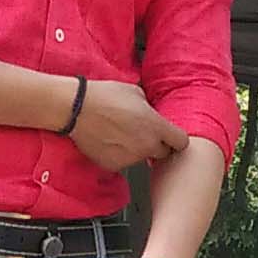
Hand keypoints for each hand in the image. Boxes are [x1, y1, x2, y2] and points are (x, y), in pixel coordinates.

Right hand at [69, 81, 187, 170]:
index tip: (170, 136)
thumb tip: (151, 114)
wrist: (76, 109)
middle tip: (142, 133)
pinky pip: (123, 162)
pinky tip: (109, 141)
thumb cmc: (103, 97)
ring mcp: (130, 158)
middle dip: (156, 145)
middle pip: (162, 153)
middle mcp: (146, 146)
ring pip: (141, 158)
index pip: (181, 142)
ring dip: (136, 150)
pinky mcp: (114, 165)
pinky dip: (119, 155)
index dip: (175, 138)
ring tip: (120, 133)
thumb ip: (150, 108)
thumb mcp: (136, 92)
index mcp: (156, 126)